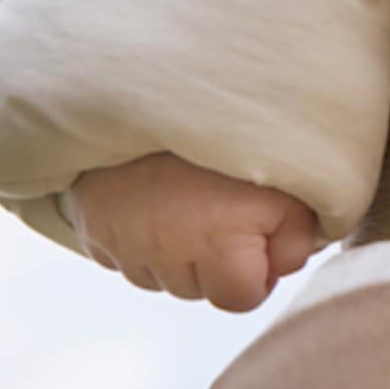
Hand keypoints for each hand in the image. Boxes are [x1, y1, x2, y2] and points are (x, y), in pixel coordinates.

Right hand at [71, 155, 319, 312]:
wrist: (157, 88)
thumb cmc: (234, 137)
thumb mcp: (289, 182)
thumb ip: (297, 236)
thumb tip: (287, 265)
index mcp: (217, 248)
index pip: (240, 300)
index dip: (257, 271)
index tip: (258, 234)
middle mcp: (165, 255)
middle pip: (198, 289)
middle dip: (215, 261)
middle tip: (222, 205)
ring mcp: (123, 242)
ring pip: (158, 277)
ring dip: (175, 253)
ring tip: (188, 198)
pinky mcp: (92, 226)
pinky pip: (121, 255)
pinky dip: (139, 238)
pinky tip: (155, 200)